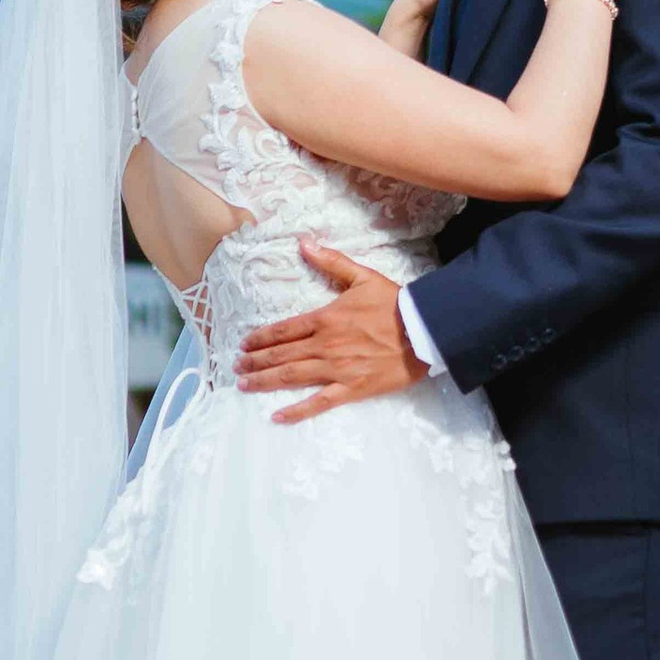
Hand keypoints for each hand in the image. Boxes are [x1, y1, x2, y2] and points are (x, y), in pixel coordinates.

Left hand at [237, 242, 427, 423]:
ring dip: (264, 381)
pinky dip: (297, 411)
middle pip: (281, 355)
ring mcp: (336, 369)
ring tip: (244, 385)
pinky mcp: (351, 388)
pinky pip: (319, 402)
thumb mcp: (362, 276)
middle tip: (236, 367)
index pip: (284, 330)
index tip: (244, 344)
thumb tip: (303, 243)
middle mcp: (325, 345)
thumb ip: (330, 261)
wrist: (424, 332)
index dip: (261, 337)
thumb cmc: (394, 304)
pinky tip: (277, 417)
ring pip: (291, 377)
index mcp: (325, 318)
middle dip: (255, 361)